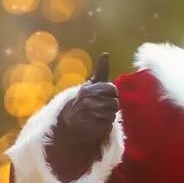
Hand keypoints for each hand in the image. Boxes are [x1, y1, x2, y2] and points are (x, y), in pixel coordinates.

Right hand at [44, 52, 119, 179]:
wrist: (68, 127)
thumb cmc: (82, 103)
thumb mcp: (90, 85)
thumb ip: (101, 71)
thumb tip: (106, 54)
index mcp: (88, 90)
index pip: (112, 89)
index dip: (111, 93)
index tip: (105, 96)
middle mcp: (88, 102)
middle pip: (115, 102)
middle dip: (110, 106)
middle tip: (99, 108)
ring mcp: (91, 116)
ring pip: (113, 114)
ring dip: (108, 116)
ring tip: (97, 116)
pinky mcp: (93, 128)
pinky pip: (109, 125)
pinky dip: (106, 126)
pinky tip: (96, 125)